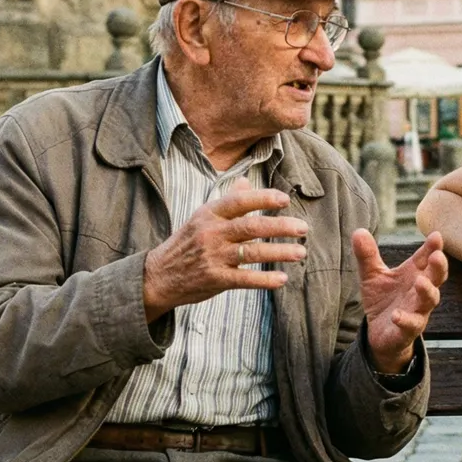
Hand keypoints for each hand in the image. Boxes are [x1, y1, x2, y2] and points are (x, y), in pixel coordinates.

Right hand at [142, 178, 306, 321]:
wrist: (159, 276)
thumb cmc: (186, 244)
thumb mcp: (201, 217)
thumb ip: (227, 202)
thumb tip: (247, 182)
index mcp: (209, 213)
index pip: (239, 201)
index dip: (262, 198)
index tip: (284, 199)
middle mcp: (211, 233)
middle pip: (251, 226)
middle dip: (280, 226)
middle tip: (303, 227)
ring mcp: (213, 257)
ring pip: (252, 252)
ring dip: (279, 252)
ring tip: (300, 252)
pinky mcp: (215, 279)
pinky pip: (245, 279)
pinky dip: (265, 280)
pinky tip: (282, 278)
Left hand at [353, 229, 446, 371]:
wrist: (380, 334)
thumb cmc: (383, 300)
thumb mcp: (372, 275)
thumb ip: (367, 255)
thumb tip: (358, 231)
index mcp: (414, 274)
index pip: (427, 258)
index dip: (433, 248)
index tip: (436, 236)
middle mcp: (420, 292)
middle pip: (436, 278)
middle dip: (439, 267)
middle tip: (437, 256)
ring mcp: (417, 311)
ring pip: (429, 301)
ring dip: (427, 291)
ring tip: (420, 282)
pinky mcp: (407, 331)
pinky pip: (411, 325)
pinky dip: (405, 320)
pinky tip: (396, 315)